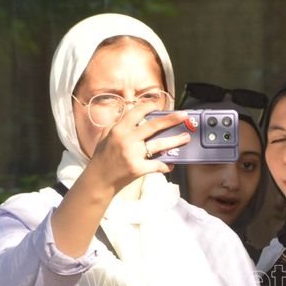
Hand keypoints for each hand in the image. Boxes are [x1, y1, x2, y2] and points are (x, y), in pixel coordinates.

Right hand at [79, 110, 193, 195]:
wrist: (99, 180)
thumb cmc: (103, 157)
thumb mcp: (106, 135)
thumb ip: (117, 122)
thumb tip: (129, 108)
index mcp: (119, 129)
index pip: (137, 112)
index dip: (150, 106)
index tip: (159, 105)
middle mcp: (127, 140)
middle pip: (153, 126)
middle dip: (171, 119)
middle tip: (184, 115)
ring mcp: (133, 154)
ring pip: (159, 145)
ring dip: (175, 141)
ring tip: (186, 138)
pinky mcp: (138, 168)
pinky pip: (157, 165)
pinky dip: (165, 165)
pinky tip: (171, 164)